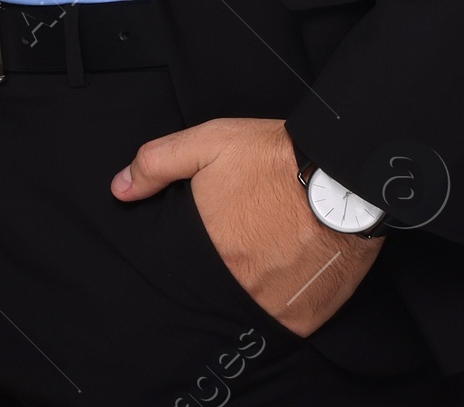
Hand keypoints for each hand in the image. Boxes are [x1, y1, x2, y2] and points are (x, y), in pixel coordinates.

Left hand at [112, 118, 381, 337]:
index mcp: (209, 249)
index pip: (183, 269)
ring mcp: (272, 307)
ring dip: (253, 286)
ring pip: (248, 307)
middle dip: (224, 266)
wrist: (344, 174)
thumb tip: (119, 189)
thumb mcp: (210, 142)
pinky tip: (288, 270)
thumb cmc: (276, 158)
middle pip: (216, 286)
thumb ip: (159, 163)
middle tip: (245, 240)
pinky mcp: (305, 318)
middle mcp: (236, 285)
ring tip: (267, 253)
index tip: (211, 236)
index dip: (195, 252)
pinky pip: (283, 321)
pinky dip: (282, 302)